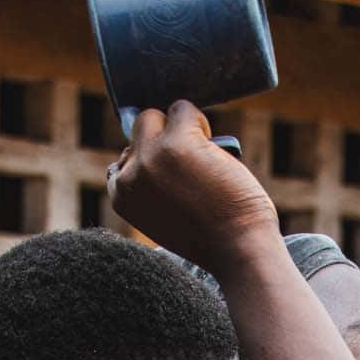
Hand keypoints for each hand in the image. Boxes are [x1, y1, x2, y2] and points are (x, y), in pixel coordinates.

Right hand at [107, 102, 277, 268]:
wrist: (238, 250)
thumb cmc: (213, 238)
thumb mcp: (165, 216)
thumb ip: (153, 186)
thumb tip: (157, 142)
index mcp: (121, 197)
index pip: (123, 160)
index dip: (152, 160)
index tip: (174, 176)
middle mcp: (129, 175)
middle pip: (137, 130)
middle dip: (163, 137)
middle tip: (192, 161)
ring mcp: (151, 156)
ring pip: (155, 116)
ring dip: (180, 126)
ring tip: (204, 154)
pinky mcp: (177, 142)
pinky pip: (183, 109)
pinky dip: (200, 121)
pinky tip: (214, 148)